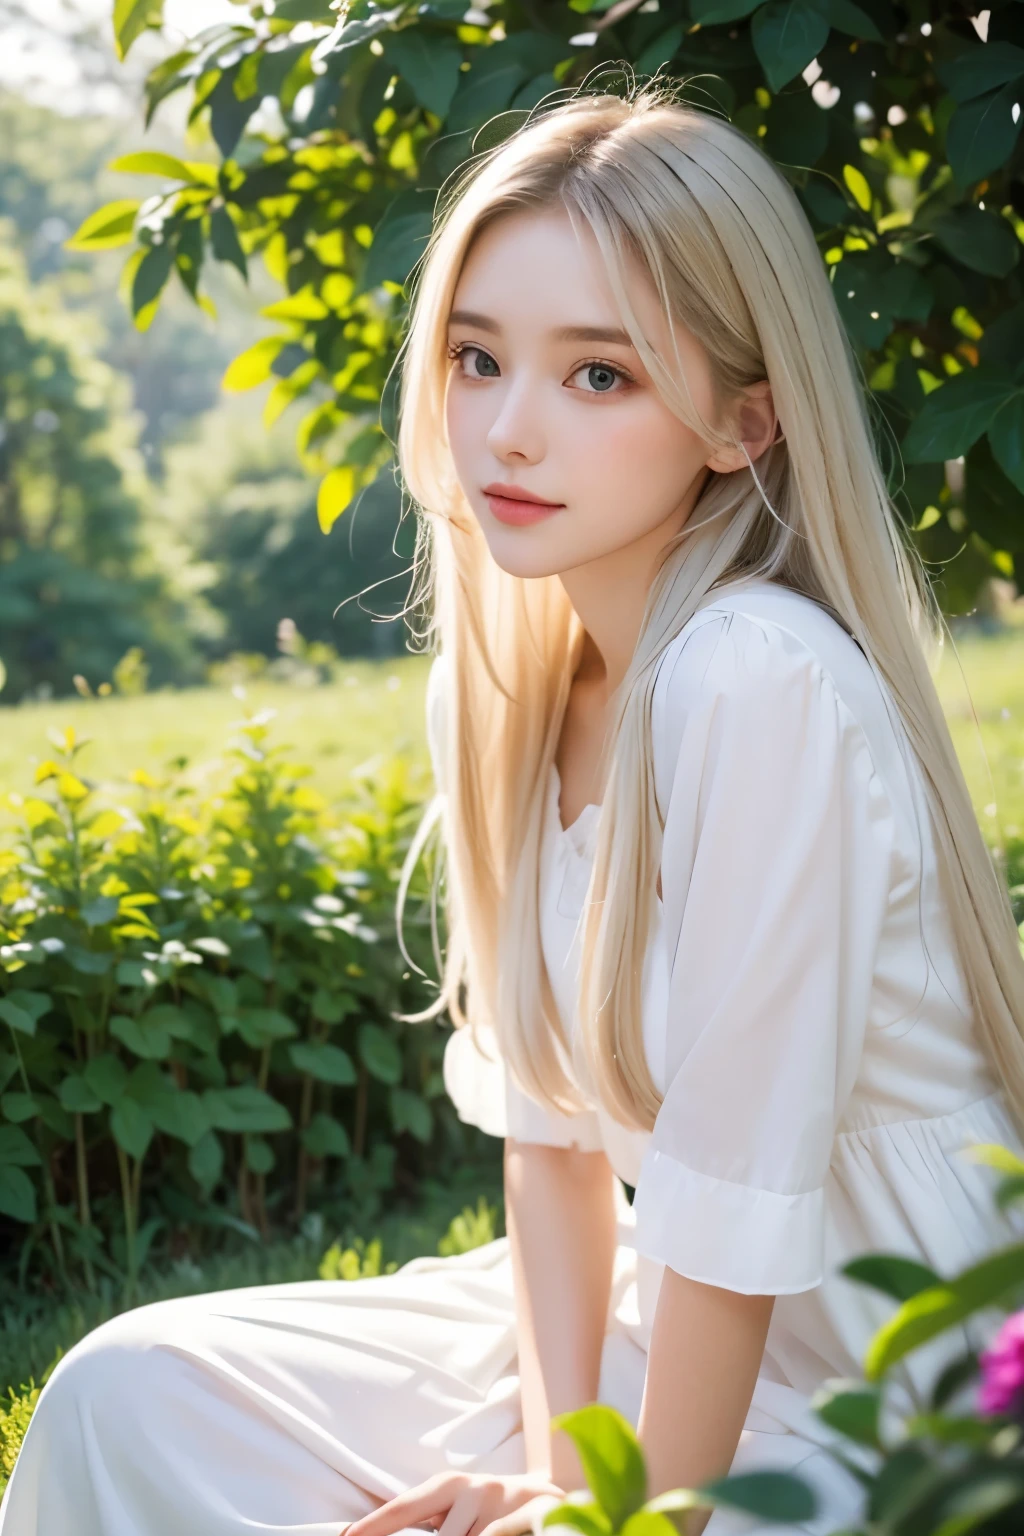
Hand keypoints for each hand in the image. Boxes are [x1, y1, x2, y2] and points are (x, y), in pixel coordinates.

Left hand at [341, 1470, 566, 1535]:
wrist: (551, 1501)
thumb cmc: (492, 1513)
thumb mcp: (459, 1513)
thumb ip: (433, 1523)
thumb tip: (387, 1533)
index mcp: (449, 1485)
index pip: (404, 1507)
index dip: (375, 1524)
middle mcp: (473, 1487)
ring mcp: (502, 1498)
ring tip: (483, 1531)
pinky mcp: (533, 1510)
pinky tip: (496, 1534)